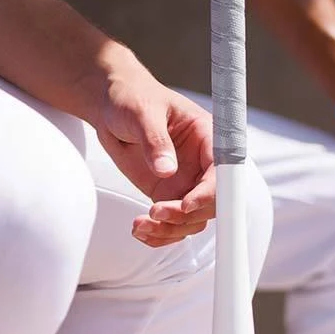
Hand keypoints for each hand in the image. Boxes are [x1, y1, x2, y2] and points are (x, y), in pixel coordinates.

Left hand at [91, 49, 216, 245]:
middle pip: (211, 204)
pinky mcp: (169, 195)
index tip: (185, 204)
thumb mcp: (142, 113)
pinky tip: (140, 230)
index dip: (210, 193)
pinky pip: (172, 224)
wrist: (112, 107)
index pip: (222, 172)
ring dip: (169, 230)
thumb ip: (156, 140)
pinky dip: (158, 234)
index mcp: (208, 139)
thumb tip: (166, 170)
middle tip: (156, 212)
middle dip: (185, 215)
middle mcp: (203, 165)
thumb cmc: (132, 99)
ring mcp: (187, 183)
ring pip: (192, 220)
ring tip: (141, 225)